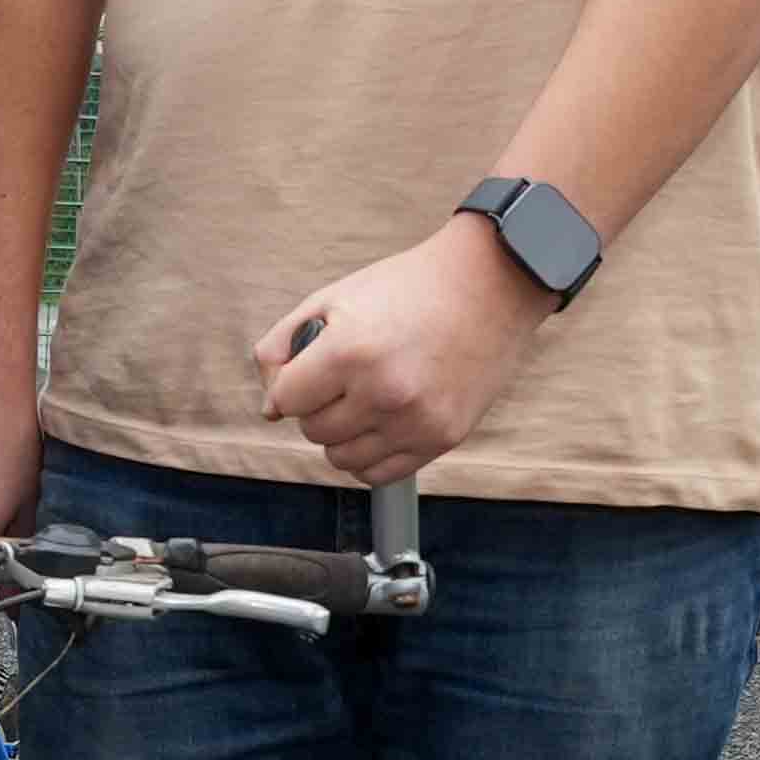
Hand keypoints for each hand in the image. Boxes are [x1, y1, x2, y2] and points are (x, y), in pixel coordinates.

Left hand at [256, 220, 541, 487]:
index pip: (286, 400)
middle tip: (343, 377)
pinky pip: (379, 473)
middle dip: (317, 406)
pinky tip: (380, 423)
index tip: (308, 369)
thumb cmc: (406, 288)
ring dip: (342, 434)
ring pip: (341, 459)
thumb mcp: (333, 298)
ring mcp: (416, 421)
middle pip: (313, 430)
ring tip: (364, 398)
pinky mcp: (443, 438)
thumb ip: (282, 347)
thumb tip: (270, 409)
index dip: (289, 383)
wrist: (489, 285)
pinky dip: (369, 455)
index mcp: (350, 352)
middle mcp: (384, 393)